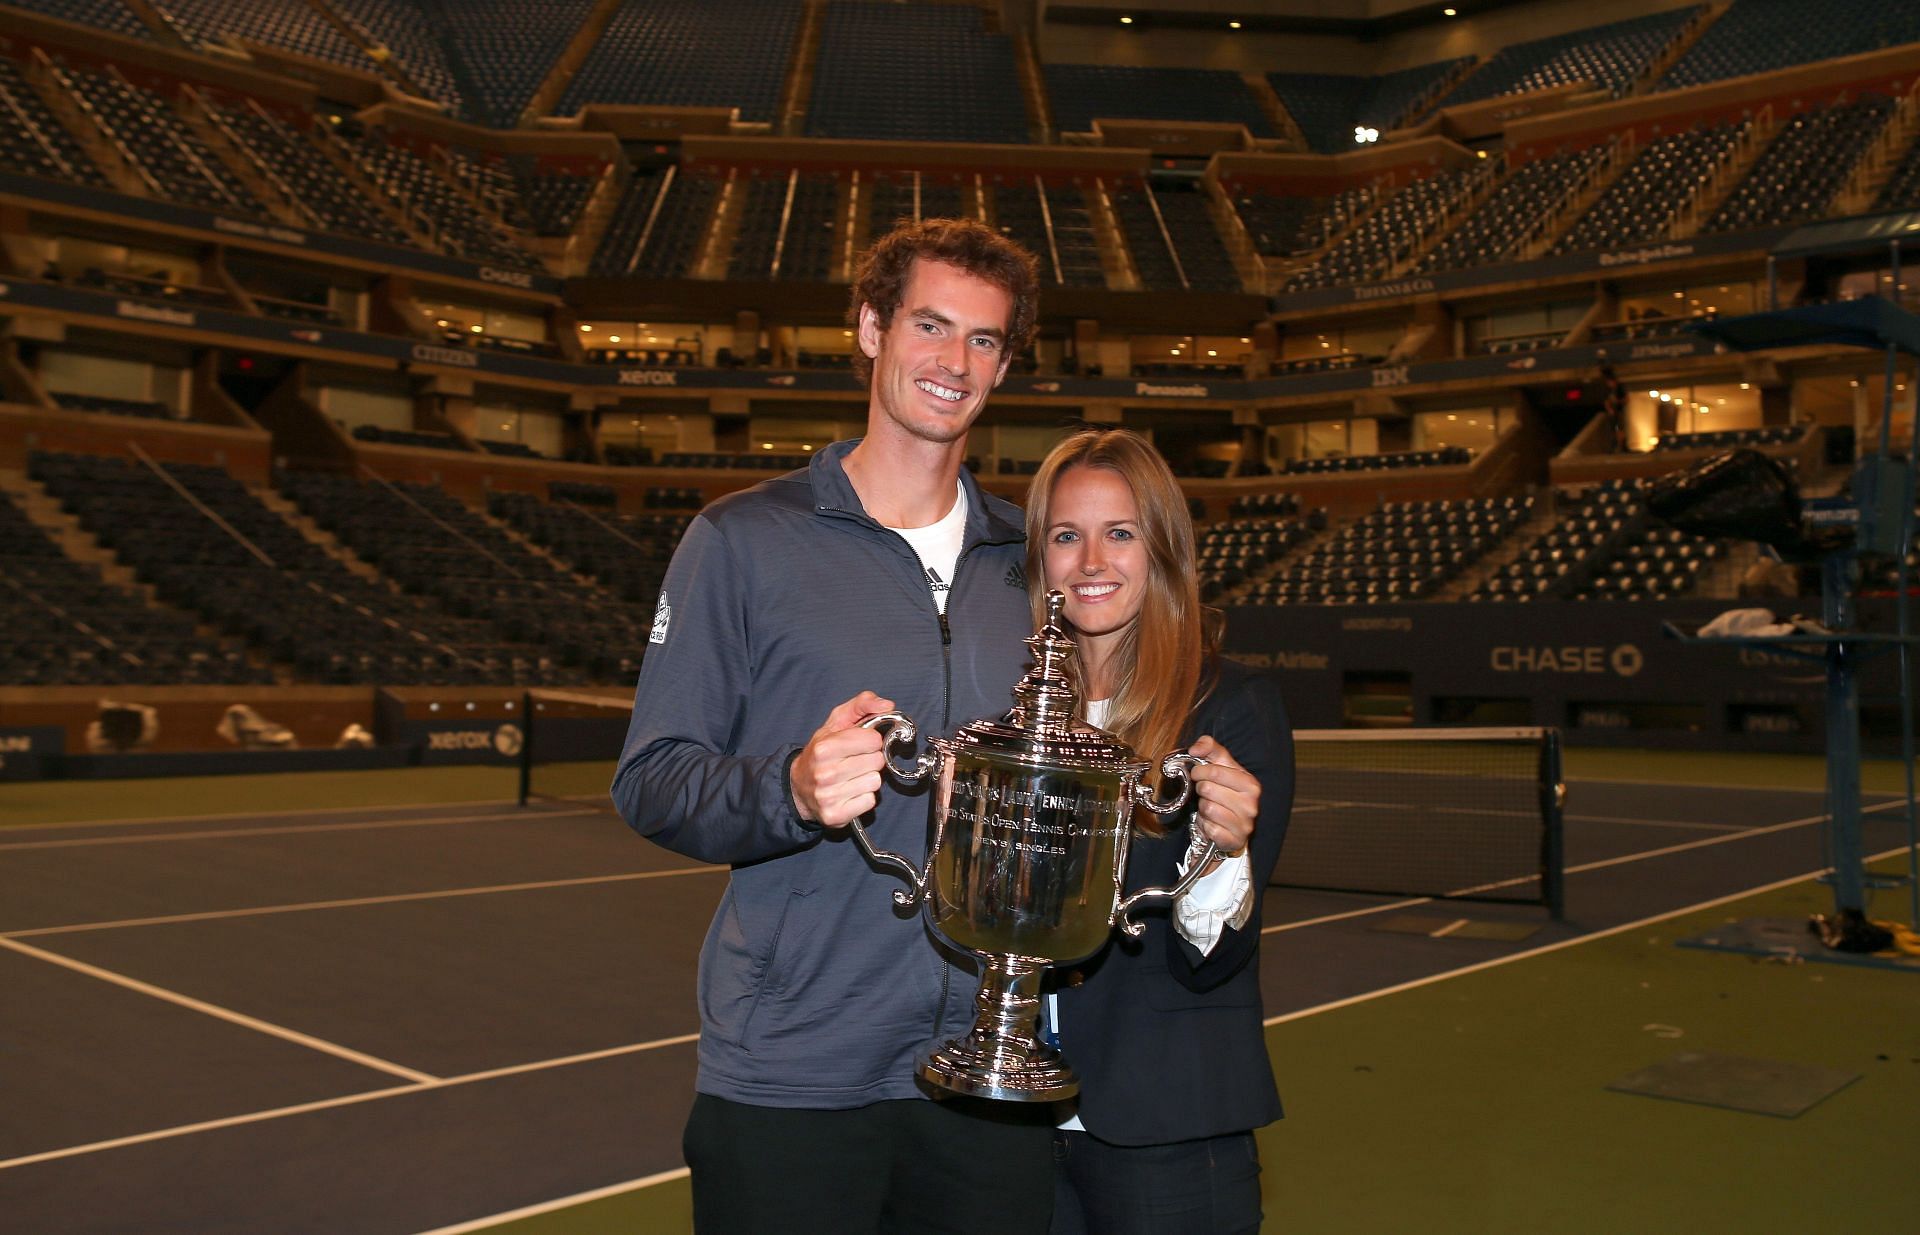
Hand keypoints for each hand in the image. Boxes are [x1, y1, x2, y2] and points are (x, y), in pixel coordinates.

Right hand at [790, 691, 894, 827]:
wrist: (798, 787)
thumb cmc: (821, 752)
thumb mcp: (835, 722)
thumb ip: (862, 705)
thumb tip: (887, 705)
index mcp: (824, 747)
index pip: (873, 740)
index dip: (870, 741)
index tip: (859, 744)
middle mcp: (825, 773)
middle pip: (877, 762)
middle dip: (870, 759)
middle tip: (855, 760)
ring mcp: (830, 796)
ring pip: (875, 782)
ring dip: (868, 778)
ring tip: (851, 776)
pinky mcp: (836, 815)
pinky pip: (870, 801)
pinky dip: (864, 796)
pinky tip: (849, 792)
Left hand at [1186, 735, 1258, 860]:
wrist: (1233, 824)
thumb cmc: (1226, 791)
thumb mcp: (1221, 765)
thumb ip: (1209, 748)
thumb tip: (1195, 748)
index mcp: (1251, 784)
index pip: (1216, 771)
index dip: (1200, 771)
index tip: (1197, 773)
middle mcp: (1251, 805)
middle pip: (1208, 789)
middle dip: (1201, 789)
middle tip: (1205, 792)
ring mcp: (1244, 825)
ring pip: (1207, 809)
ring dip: (1203, 807)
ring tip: (1210, 806)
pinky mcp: (1234, 840)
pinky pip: (1209, 828)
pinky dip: (1204, 824)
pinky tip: (1211, 822)